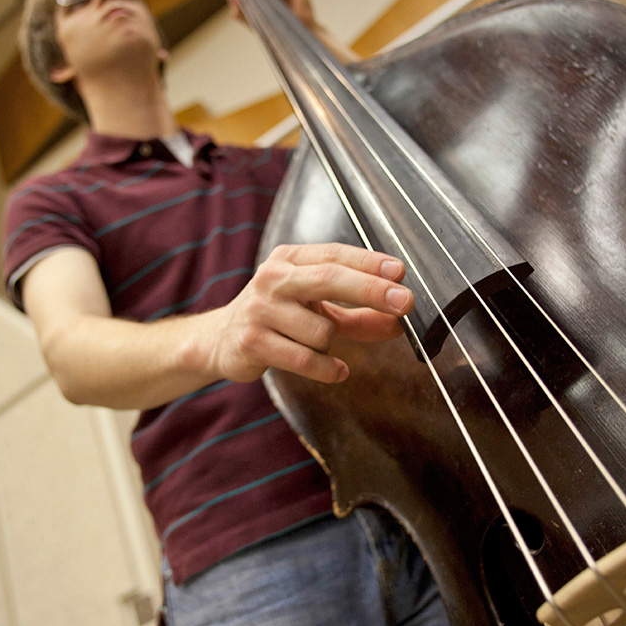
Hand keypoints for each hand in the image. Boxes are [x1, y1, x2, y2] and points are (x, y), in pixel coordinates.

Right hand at [204, 242, 412, 383]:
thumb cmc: (278, 318)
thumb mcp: (318, 309)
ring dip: (332, 345)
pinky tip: (336, 369)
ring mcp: (260, 309)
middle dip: (370, 290)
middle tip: (405, 302)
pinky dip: (328, 368)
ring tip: (317, 346)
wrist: (220, 340)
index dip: (369, 263)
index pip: (335, 255)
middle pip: (328, 278)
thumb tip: (399, 323)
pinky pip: (306, 358)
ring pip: (322, 331)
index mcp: (290, 259)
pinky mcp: (252, 341)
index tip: (401, 272)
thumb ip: (359, 316)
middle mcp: (273, 278)